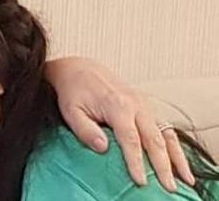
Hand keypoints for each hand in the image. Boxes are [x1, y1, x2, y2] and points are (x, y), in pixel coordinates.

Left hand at [44, 56, 195, 190]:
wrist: (80, 70)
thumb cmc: (74, 91)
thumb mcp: (72, 111)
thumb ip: (86, 130)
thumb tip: (103, 148)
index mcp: (117, 105)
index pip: (130, 139)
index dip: (136, 162)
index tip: (141, 181)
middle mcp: (136, 104)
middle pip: (154, 139)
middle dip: (162, 165)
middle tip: (168, 187)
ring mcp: (144, 104)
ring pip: (166, 133)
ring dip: (176, 157)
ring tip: (185, 179)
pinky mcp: (147, 106)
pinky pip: (166, 127)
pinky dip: (175, 145)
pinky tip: (180, 161)